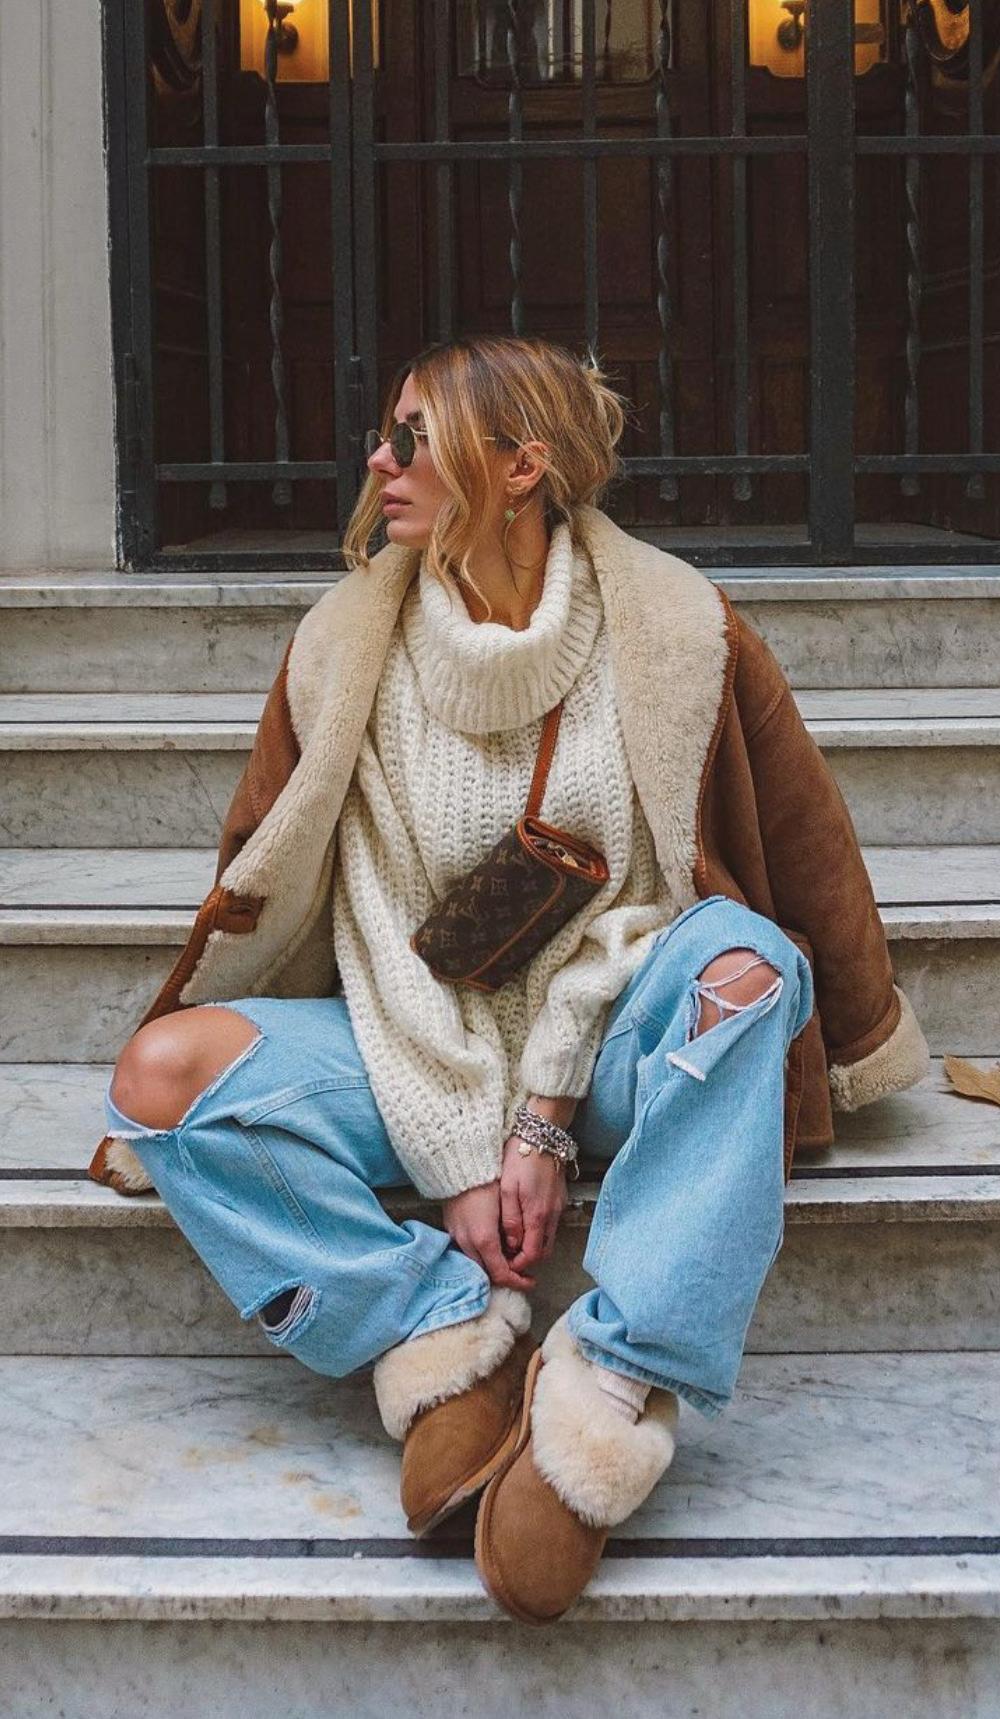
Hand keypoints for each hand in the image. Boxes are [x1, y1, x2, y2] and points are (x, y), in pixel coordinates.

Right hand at [441, 1179, 537, 1290]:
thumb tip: (517, 1249)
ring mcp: (456, 1236)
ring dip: (492, 1264)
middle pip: (487, 1272)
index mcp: (484, 1239)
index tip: (531, 1280)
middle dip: (506, 1274)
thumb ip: (513, 1231)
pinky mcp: (450, 1229)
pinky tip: (490, 1244)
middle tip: (521, 1270)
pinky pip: (466, 1250)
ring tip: (508, 1256)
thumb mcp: (506, 1205)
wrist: (460, 1165)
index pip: (501, 1273)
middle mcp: (467, 1242)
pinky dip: (480, 1253)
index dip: (518, 1281)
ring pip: (476, 1262)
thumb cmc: (487, 1181)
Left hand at [498, 1094, 574, 1276]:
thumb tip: (511, 1244)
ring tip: (513, 1241)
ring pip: (549, 1238)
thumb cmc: (520, 1158)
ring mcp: (558, 1206)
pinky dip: (539, 1231)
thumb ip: (510, 1220)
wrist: (542, 1133)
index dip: (519, 1265)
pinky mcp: (559, 1198)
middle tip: (509, 1257)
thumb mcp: (507, 1189)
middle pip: (544, 1251)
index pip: (533, 1254)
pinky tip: (524, 1222)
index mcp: (538, 1215)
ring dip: (534, 1245)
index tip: (506, 1265)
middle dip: (528, 1259)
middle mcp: (552, 1214)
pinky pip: (551, 1224)